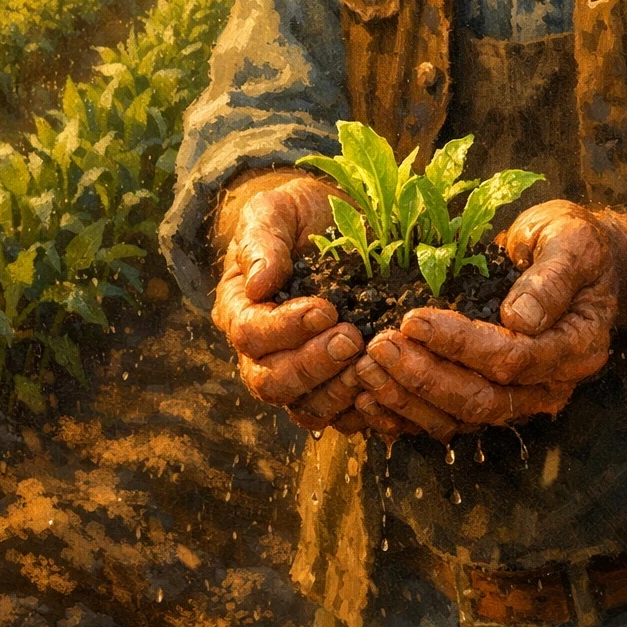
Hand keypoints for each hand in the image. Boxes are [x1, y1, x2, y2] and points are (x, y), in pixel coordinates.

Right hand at [212, 175, 367, 432]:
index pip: (250, 335)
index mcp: (239, 309)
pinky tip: (387, 392)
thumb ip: (261, 242)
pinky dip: (362, 412)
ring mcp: (297, 372)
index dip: (285, 329)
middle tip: (352, 339)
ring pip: (305, 407)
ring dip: (338, 392)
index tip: (326, 309)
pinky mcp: (332, 383)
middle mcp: (261, 352)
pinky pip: (339, 416)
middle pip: (272, 382)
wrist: (335, 222)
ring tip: (370, 365)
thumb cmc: (299, 214)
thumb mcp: (275, 210)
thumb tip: (259, 284)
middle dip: (312, 365)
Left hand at [352, 201, 619, 442]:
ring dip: (409, 399)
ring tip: (365, 370)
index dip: (461, 344)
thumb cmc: (574, 243)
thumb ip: (551, 278)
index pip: (514, 359)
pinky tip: (370, 398)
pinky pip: (449, 419)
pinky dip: (407, 414)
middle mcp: (551, 384)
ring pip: (461, 417)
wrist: (580, 259)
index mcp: (576, 347)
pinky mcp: (494, 395)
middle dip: (425, 377)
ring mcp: (521, 397)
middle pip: (483, 399)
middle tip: (378, 348)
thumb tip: (519, 318)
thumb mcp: (573, 242)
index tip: (414, 319)